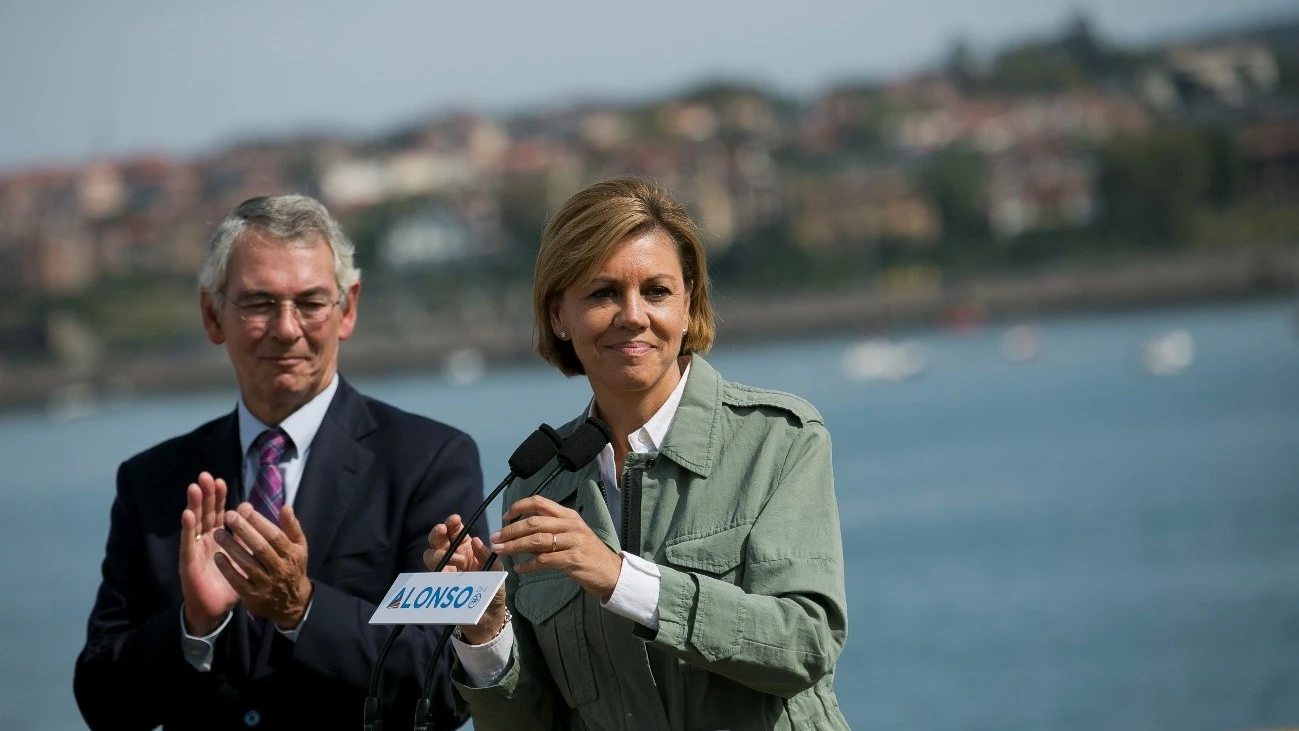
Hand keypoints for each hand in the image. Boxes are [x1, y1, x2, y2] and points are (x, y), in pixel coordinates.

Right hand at [179, 472, 237, 635]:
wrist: (216, 609)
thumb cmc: (230, 582)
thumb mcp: (244, 556)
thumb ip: (248, 536)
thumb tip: (250, 510)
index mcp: (218, 538)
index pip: (218, 513)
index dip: (218, 498)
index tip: (220, 480)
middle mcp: (204, 541)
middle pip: (204, 513)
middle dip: (205, 495)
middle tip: (205, 476)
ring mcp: (195, 550)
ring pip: (194, 524)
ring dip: (194, 505)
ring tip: (194, 487)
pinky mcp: (188, 562)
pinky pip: (188, 543)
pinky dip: (188, 528)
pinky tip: (187, 514)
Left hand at [213, 503, 312, 629]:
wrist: (292, 603)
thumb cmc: (293, 568)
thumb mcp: (299, 547)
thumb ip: (292, 527)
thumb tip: (285, 506)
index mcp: (292, 555)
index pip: (275, 536)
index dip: (259, 522)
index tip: (244, 508)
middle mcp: (280, 569)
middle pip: (260, 548)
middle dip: (243, 530)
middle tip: (228, 515)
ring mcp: (266, 584)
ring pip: (247, 564)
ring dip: (231, 547)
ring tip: (218, 533)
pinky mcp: (253, 597)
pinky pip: (238, 581)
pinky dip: (227, 569)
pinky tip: (217, 556)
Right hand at [425, 514, 505, 644]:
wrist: (488, 616)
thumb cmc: (493, 590)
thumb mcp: (497, 571)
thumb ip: (489, 557)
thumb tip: (477, 540)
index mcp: (467, 550)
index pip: (456, 532)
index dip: (453, 524)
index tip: (455, 519)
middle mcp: (453, 557)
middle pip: (438, 540)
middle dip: (438, 533)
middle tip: (443, 530)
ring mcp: (445, 571)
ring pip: (430, 555)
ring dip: (439, 553)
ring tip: (458, 560)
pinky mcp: (440, 586)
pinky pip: (432, 575)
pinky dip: (439, 570)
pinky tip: (451, 572)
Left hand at [493, 496, 621, 601]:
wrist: (612, 572)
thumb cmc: (588, 554)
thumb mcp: (572, 534)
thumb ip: (550, 531)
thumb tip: (522, 534)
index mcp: (568, 515)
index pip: (539, 502)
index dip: (519, 507)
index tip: (505, 517)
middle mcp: (571, 525)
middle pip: (534, 522)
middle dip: (511, 530)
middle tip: (496, 539)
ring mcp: (573, 541)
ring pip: (536, 541)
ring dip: (515, 546)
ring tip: (501, 551)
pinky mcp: (574, 559)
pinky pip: (544, 561)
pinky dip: (528, 565)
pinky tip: (519, 568)